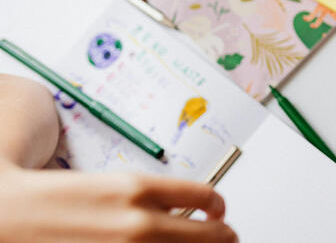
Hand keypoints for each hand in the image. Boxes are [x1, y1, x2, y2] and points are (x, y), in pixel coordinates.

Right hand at [0, 168, 235, 241]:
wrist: (8, 217)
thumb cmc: (54, 203)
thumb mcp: (109, 188)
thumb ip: (151, 200)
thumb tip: (185, 216)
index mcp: (138, 189)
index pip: (206, 196)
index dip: (219, 207)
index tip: (219, 214)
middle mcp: (139, 224)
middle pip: (214, 237)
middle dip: (223, 238)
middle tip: (225, 238)